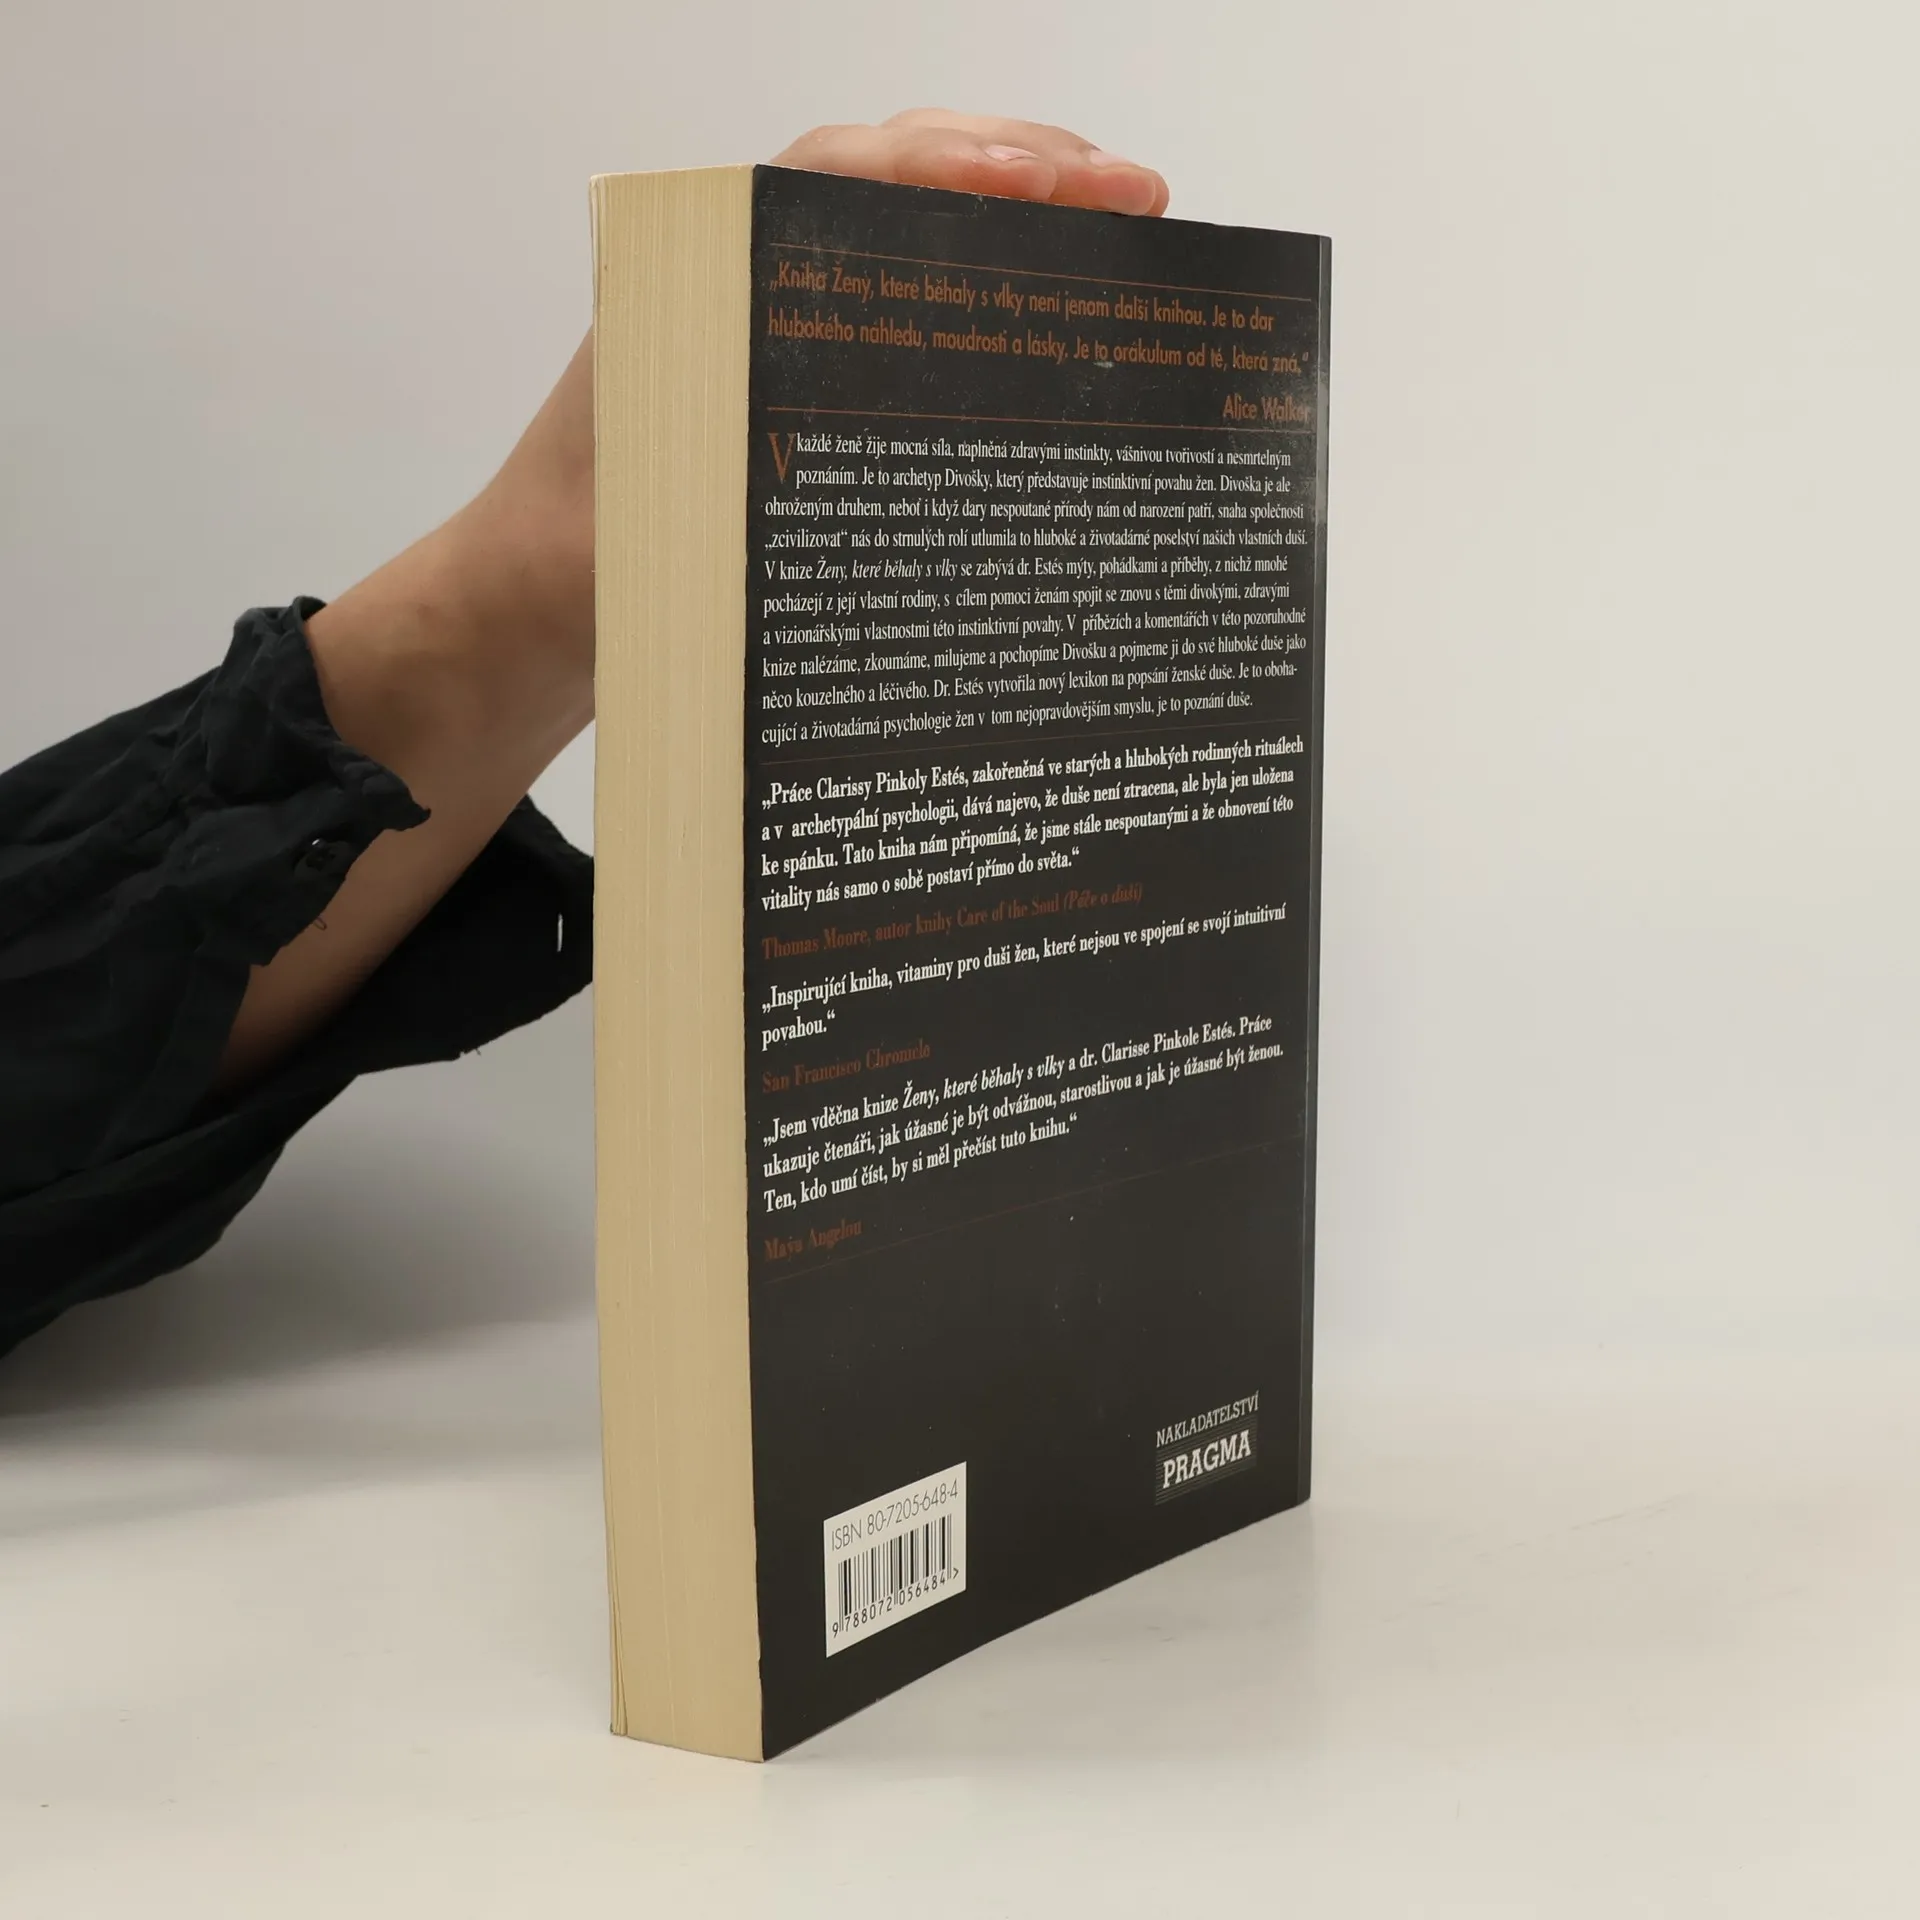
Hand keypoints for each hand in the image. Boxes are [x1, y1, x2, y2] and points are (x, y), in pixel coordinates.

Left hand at [452, 111, 1168, 709]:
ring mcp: (777, 319)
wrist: (528, 611)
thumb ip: (749, 482)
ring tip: (1128, 224)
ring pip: (912, 230)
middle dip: (1024, 170)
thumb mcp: (665, 526)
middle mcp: (742, 276)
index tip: (1039, 182)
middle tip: (1136, 198)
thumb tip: (888, 476)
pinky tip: (1062, 306)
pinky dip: (989, 288)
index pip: (836, 180)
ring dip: (1021, 217)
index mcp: (701, 282)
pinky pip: (908, 303)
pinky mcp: (803, 372)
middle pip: (897, 181)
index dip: (946, 167)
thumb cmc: (588, 569)